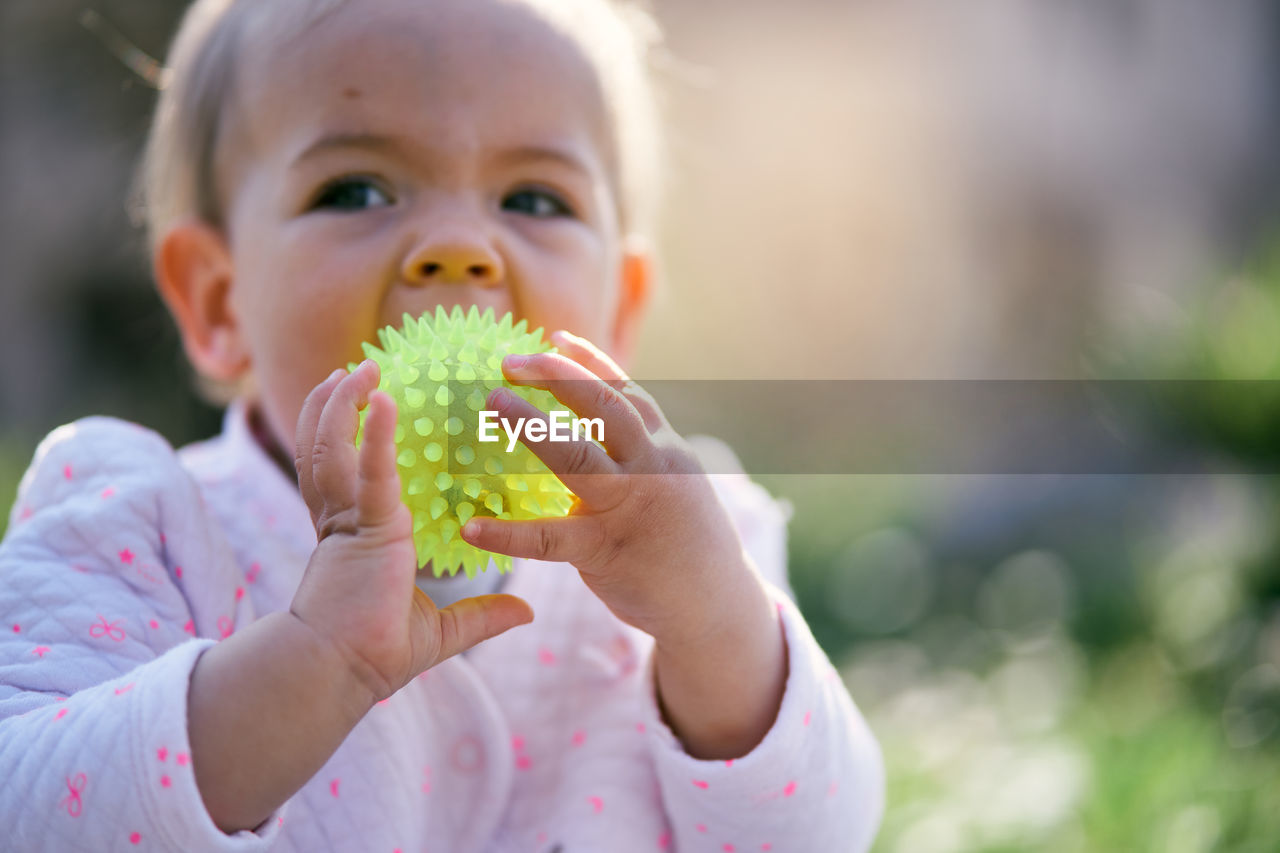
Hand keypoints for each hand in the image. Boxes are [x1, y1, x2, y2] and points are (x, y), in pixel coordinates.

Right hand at [291, 360, 533, 702]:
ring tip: (364, 368)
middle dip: (333, 406)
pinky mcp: (363, 527)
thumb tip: (525, 611)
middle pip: (324, 448)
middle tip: (354, 370)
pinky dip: (372, 434)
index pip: (341, 473)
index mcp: (355, 535)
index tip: (360, 406)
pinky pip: (368, 471)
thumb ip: (481, 615)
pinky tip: (381, 399)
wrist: (338, 672)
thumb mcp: (440, 629)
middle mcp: (342, 520)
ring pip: (332, 448)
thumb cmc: (375, 653)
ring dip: (346, 403)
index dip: (344, 437)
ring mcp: (347, 520)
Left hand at [459, 332, 753, 647]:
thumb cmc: (684, 536)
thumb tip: (588, 421)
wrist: (715, 600)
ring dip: (531, 426)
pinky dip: (508, 533)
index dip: (588, 362)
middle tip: (510, 362)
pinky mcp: (607, 550)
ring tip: (491, 405)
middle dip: (558, 376)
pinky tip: (472, 526)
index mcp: (663, 446)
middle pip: (604, 407)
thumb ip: (637, 449)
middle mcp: (651, 466)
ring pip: (578, 457)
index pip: (625, 391)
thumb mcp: (674, 478)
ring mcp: (629, 507)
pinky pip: (550, 539)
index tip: (552, 337)